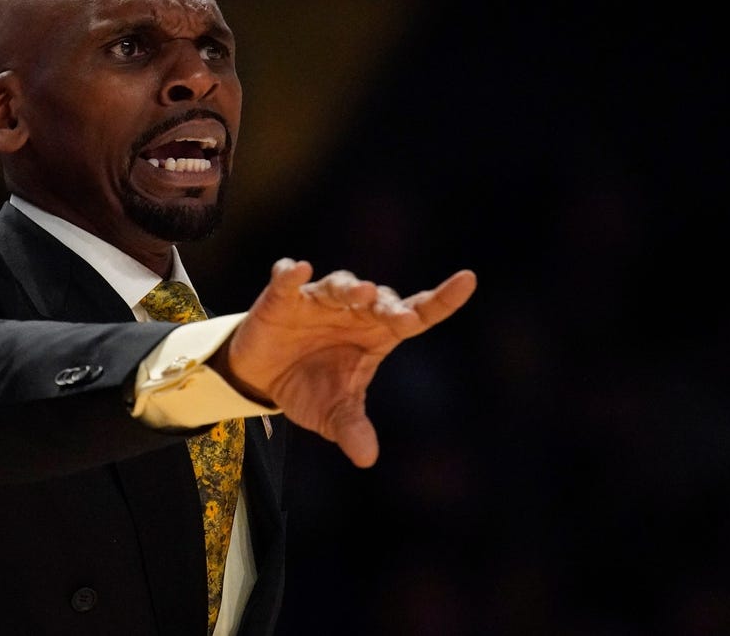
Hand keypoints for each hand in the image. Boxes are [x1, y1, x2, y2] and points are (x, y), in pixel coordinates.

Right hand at [220, 259, 476, 467]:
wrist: (262, 377)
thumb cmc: (308, 388)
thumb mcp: (331, 413)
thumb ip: (351, 428)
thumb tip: (367, 458)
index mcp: (376, 334)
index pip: (417, 313)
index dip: (443, 298)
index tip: (467, 279)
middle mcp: (353, 311)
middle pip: (380, 300)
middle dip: (389, 305)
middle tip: (401, 317)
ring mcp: (318, 301)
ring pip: (340, 286)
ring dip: (350, 289)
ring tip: (360, 294)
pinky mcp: (282, 297)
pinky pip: (288, 280)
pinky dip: (292, 274)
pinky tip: (298, 270)